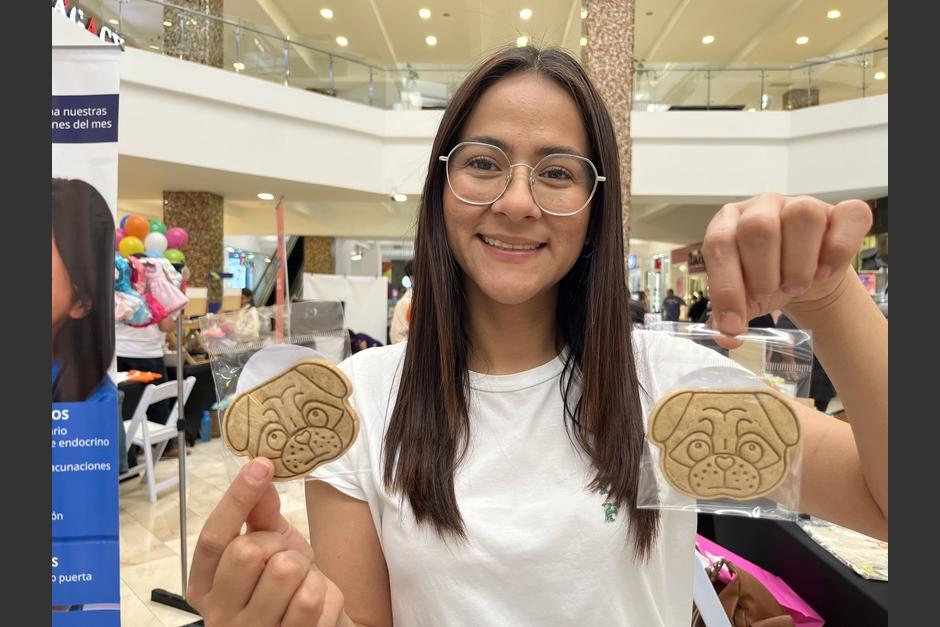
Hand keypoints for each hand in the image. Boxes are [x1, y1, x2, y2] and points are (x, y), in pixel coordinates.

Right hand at [188, 458, 346, 626]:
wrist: (318, 626)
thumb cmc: (287, 587)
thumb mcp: (271, 546)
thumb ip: (261, 514)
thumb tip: (259, 471)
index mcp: (205, 586)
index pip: (213, 537)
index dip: (237, 498)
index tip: (260, 465)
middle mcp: (219, 614)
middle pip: (247, 551)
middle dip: (277, 544)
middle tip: (286, 556)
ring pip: (284, 572)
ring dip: (305, 568)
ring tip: (302, 581)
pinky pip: (310, 598)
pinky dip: (323, 591)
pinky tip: (315, 601)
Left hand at [702, 193, 871, 337]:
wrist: (806, 277)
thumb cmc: (768, 281)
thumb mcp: (744, 299)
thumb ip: (730, 317)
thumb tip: (727, 337)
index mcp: (728, 223)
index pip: (719, 244)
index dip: (725, 287)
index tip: (734, 323)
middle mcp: (761, 206)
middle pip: (758, 227)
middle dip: (764, 273)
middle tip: (773, 291)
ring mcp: (800, 203)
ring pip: (802, 216)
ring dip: (799, 264)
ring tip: (797, 284)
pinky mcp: (838, 212)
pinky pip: (847, 217)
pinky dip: (837, 251)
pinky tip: (824, 272)